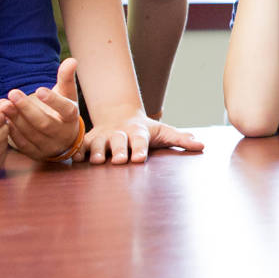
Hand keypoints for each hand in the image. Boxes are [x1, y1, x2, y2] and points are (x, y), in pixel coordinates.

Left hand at [0, 57, 82, 160]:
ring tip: (4, 104)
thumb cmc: (63, 111)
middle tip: (13, 93)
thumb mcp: (67, 94)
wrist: (63, 139)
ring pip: (31, 134)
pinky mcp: (36, 153)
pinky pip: (22, 144)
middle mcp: (62, 135)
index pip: (66, 110)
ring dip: (16, 119)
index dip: (53, 101)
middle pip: (44, 123)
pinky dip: (12, 131)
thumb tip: (72, 60)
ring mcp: (49, 146)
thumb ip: (67, 78)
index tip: (39, 89)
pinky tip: (3, 119)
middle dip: (27, 108)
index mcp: (71, 118)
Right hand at [81, 113, 205, 163]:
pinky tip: (76, 160)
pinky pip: (81, 146)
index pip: (140, 140)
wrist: (120, 115)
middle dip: (120, 150)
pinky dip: (78, 152)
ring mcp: (103, 136)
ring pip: (98, 143)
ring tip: (98, 161)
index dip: (140, 148)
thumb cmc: (146, 130)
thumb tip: (202, 145)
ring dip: (98, 151)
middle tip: (121, 160)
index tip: (139, 159)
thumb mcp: (164, 132)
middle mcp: (119, 133)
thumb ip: (181, 139)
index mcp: (138, 132)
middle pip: (119, 141)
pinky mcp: (89, 140)